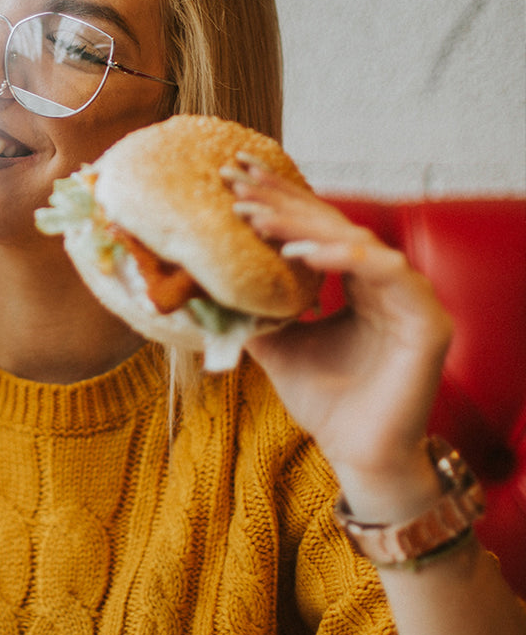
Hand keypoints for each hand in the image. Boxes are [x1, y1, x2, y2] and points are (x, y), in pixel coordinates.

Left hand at [228, 157, 453, 519]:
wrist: (357, 454)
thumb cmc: (326, 402)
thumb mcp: (277, 348)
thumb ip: (254, 314)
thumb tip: (207, 288)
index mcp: (357, 283)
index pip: (315, 232)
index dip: (277, 203)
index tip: (233, 182)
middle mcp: (385, 282)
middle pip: (332, 226)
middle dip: (282, 201)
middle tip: (237, 180)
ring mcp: (410, 297)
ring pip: (356, 242)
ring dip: (303, 226)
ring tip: (255, 218)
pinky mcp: (428, 320)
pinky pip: (385, 272)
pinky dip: (340, 259)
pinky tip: (297, 255)